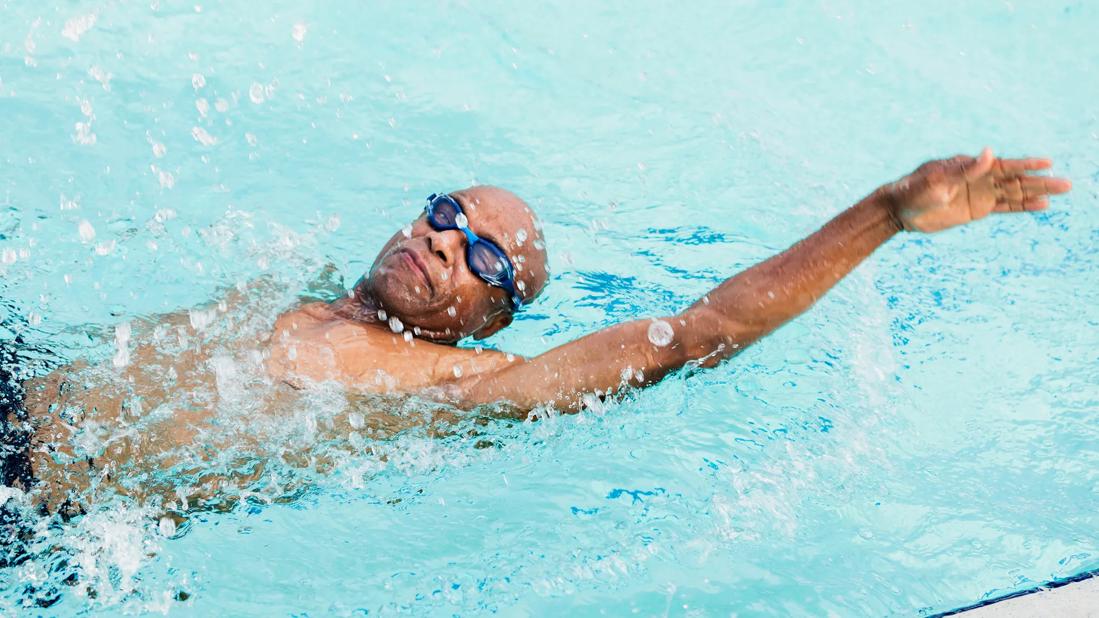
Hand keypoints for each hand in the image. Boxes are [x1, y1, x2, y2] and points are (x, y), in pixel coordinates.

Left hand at [884, 148, 1071, 232]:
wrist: (899, 209)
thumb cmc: (915, 190)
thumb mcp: (938, 181)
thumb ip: (965, 170)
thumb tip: (990, 151)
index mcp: (971, 167)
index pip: (1004, 166)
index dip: (1026, 165)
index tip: (1047, 163)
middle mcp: (979, 178)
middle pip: (1016, 180)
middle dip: (1040, 181)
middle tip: (1067, 184)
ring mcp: (980, 194)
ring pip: (1014, 193)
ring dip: (1037, 193)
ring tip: (1061, 192)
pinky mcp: (976, 209)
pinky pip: (1004, 207)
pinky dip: (1022, 206)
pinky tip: (1041, 206)